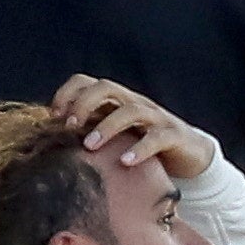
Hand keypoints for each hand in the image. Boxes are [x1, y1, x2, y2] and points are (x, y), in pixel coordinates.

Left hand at [50, 75, 214, 177]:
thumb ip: (93, 133)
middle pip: (107, 87)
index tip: (53, 115)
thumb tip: (54, 143)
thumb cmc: (146, 148)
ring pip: (130, 110)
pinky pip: (156, 137)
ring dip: (107, 126)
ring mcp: (156, 118)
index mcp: (119, 101)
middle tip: (69, 127)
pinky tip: (125, 162)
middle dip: (84, 104)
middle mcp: (136, 103)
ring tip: (90, 146)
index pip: (88, 82)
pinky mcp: (174, 135)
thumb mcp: (117, 137)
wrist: (192, 157)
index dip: (68, 93)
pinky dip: (140, 149)